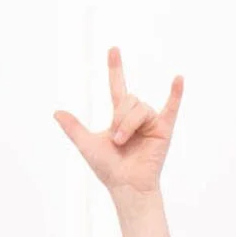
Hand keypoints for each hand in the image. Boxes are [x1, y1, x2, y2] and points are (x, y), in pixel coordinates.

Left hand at [54, 46, 182, 195]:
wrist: (126, 186)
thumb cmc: (108, 170)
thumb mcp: (87, 145)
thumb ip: (74, 128)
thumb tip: (56, 112)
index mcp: (120, 117)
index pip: (117, 87)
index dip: (115, 69)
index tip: (113, 50)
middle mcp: (136, 117)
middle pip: (129, 99)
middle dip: (119, 117)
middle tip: (116, 140)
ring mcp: (151, 123)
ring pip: (140, 107)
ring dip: (129, 123)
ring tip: (123, 142)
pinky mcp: (163, 130)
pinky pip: (171, 108)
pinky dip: (176, 94)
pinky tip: (179, 79)